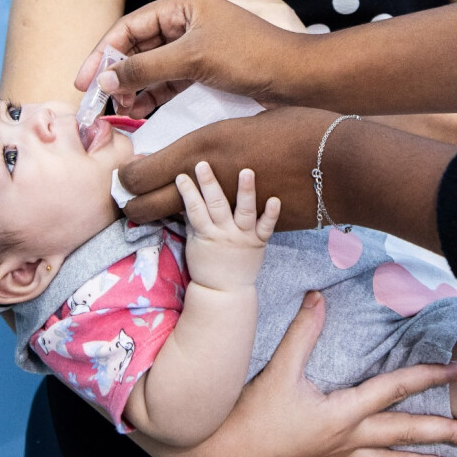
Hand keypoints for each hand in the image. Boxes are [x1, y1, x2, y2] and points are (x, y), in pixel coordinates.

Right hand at [75, 0, 302, 118]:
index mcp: (183, 6)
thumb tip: (104, 79)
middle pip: (138, 47)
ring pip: (153, 67)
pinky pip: (170, 80)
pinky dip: (154, 94)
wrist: (295, 78)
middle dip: (118, 74)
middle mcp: (187, 22)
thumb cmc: (249, 57)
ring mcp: (196, 47)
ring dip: (135, 87)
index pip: (129, 27)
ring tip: (121, 111)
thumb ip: (146, 68)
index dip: (102, 53)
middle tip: (100, 103)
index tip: (83, 81)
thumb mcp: (192, 60)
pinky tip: (141, 111)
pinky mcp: (206, 69)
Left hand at [116, 107, 339, 228]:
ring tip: (150, 215)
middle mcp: (206, 182)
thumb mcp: (250, 121)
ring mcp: (226, 210)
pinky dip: (202, 229)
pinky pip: (213, 232)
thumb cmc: (300, 128)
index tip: (127, 174)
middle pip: (148, 205)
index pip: (142, 171)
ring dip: (159, 218)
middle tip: (128, 202)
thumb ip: (221, 136)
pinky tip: (201, 227)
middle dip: (132, 205)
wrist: (341, 164)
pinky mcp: (247, 231)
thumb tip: (207, 143)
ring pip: (175, 223)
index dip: (128, 176)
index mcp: (203, 147)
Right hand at [134, 292, 456, 456]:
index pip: (396, 391)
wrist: (221, 456)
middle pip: (407, 435)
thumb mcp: (277, 371)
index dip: (429, 377)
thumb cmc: (249, 415)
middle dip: (447, 436)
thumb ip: (301, 333)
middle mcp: (347, 437)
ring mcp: (338, 453)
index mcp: (342, 413)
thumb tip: (319, 296)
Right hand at [177, 162, 280, 290]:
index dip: (187, 192)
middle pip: (216, 205)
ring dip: (245, 191)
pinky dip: (271, 214)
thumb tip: (183, 199)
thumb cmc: (206, 266)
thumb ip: (191, 222)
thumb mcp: (194, 244)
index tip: (181, 175)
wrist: (224, 292)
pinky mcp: (259, 242)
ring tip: (246, 171)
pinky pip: (266, 228)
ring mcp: (243, 237)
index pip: (194, 209)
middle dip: (209, 184)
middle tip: (203, 164)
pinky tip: (275, 199)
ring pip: (244, 211)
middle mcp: (225, 233)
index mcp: (206, 234)